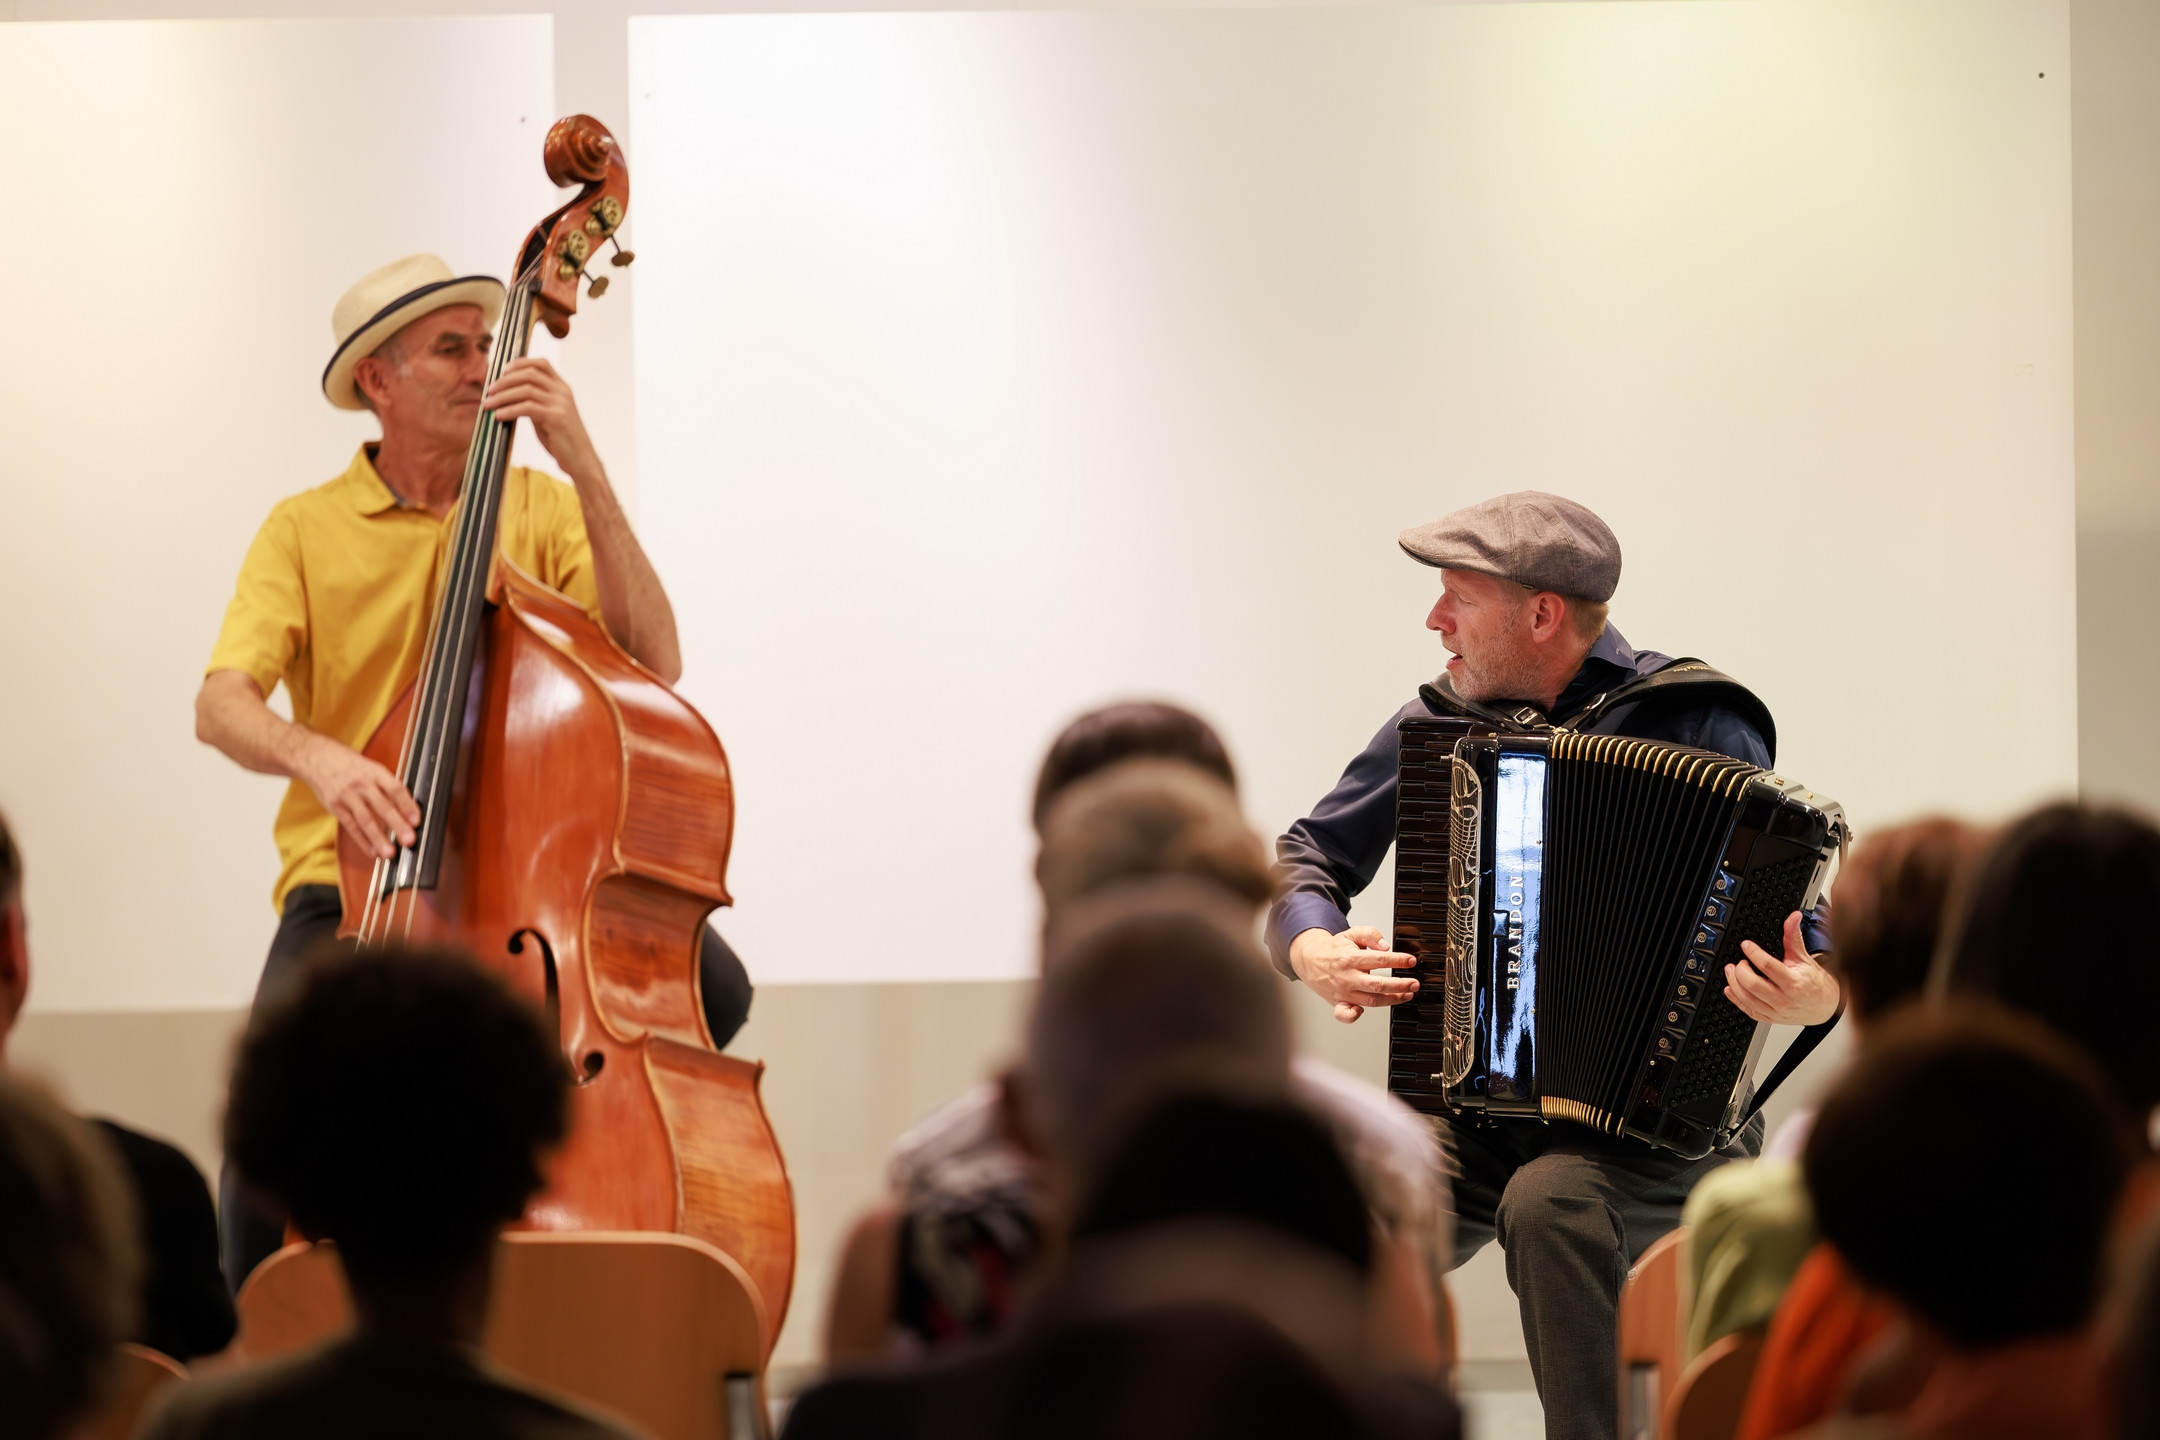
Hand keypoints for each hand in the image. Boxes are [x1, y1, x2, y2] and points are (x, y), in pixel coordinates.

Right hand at [294, 732, 419, 860]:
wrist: (317, 758)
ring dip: (378, 838)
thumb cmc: (350, 765)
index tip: (417, 820)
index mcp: (375, 772)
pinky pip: (350, 825)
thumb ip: (387, 786)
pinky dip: (362, 840)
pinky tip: (372, 850)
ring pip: (365, 819)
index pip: (395, 789)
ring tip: (390, 853)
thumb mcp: (371, 767)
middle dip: (397, 824)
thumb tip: (408, 807)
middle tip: (409, 840)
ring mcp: (347, 796)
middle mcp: (362, 784)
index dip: (407, 805)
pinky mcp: (335, 806)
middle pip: (382, 806)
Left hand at [485, 358, 600, 482]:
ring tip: (488, 404)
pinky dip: (509, 410)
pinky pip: (527, 408)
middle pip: (529, 374)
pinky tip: (499, 416)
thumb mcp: (548, 414)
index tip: (503, 371)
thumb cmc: (562, 439)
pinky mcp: (556, 418)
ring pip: (526, 390)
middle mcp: (563, 392)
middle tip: (489, 390)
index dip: (520, 363)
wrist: (580, 459)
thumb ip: (535, 402)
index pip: (541, 364)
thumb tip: (509, 395)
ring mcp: (561, 404)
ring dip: (503, 396)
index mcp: (562, 388)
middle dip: (505, 381)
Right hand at [1288, 926, 1418, 1023]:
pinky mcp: (1338, 1002)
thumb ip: (1370, 935)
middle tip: (1414, 983)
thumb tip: (1385, 946)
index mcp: (1350, 958)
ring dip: (1392, 999)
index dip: (1398, 961)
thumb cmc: (1334, 949)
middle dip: (1400, 985)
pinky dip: (1356, 1016)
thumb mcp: (1352, 933)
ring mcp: (1343, 992)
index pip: (1379, 960)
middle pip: (1378, 985)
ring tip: (1406, 994)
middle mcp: (1347, 977)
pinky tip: (1367, 1011)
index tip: (1410, 961)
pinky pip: (1346, 1015)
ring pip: (1371, 1000)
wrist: (1310, 959)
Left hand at [1725, 911, 1839, 1025]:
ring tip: (1732, 971)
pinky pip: (1748, 1011)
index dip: (1753, 953)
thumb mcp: (1804, 958)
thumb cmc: (1813, 982)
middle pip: (1753, 984)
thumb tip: (1793, 917)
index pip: (1767, 966)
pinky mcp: (1770, 1018)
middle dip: (1740, 970)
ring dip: (1734, 983)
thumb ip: (1794, 937)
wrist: (1824, 1006)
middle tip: (1739, 961)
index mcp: (1793, 982)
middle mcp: (1784, 999)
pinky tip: (1731, 988)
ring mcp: (1776, 1011)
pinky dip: (1735, 999)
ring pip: (1747, 999)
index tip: (1746, 945)